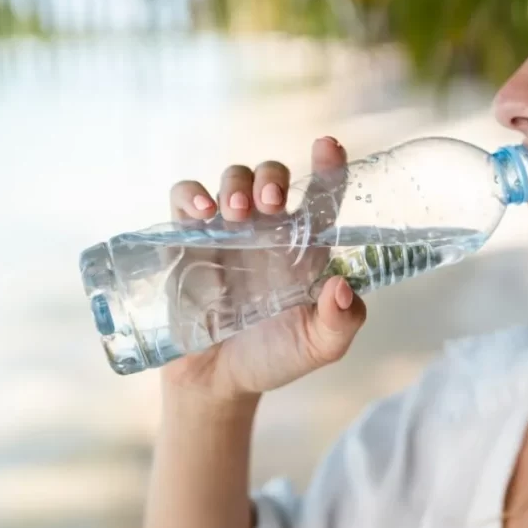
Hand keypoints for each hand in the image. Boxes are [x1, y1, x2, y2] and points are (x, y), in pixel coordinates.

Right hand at [160, 137, 366, 404]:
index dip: (329, 165)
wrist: (219, 381)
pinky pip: (185, 198)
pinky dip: (191, 193)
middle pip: (273, 175)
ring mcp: (227, 230)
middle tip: (272, 203)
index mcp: (305, 245)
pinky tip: (201, 211)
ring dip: (236, 184)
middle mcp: (268, 229)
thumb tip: (342, 285)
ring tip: (236, 214)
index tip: (328, 145)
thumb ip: (341, 321)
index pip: (323, 193)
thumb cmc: (275, 356)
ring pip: (232, 178)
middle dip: (273, 176)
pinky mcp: (187, 239)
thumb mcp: (319, 346)